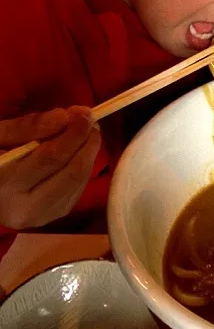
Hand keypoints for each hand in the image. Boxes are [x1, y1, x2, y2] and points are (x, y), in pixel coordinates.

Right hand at [0, 107, 100, 228]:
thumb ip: (28, 126)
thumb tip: (64, 117)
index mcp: (4, 184)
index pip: (50, 158)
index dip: (73, 134)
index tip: (84, 112)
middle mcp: (25, 207)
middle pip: (71, 172)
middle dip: (87, 142)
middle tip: (91, 120)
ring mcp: (43, 216)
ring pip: (79, 181)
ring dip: (90, 153)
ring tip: (88, 131)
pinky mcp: (55, 215)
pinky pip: (78, 188)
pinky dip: (84, 166)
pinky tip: (80, 150)